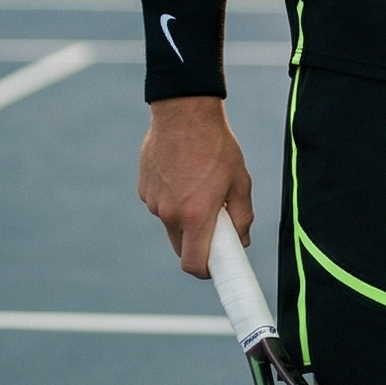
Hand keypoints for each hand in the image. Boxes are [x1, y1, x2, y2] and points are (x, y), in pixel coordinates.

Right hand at [137, 96, 251, 278]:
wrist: (184, 112)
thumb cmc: (217, 146)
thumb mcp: (241, 181)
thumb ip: (242, 216)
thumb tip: (241, 240)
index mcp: (195, 215)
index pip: (194, 263)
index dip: (206, 272)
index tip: (216, 270)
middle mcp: (169, 214)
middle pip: (181, 247)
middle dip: (198, 244)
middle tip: (216, 225)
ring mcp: (153, 202)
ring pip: (171, 223)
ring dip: (186, 216)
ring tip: (200, 185)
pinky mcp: (143, 189)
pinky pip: (161, 204)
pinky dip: (173, 199)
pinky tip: (183, 174)